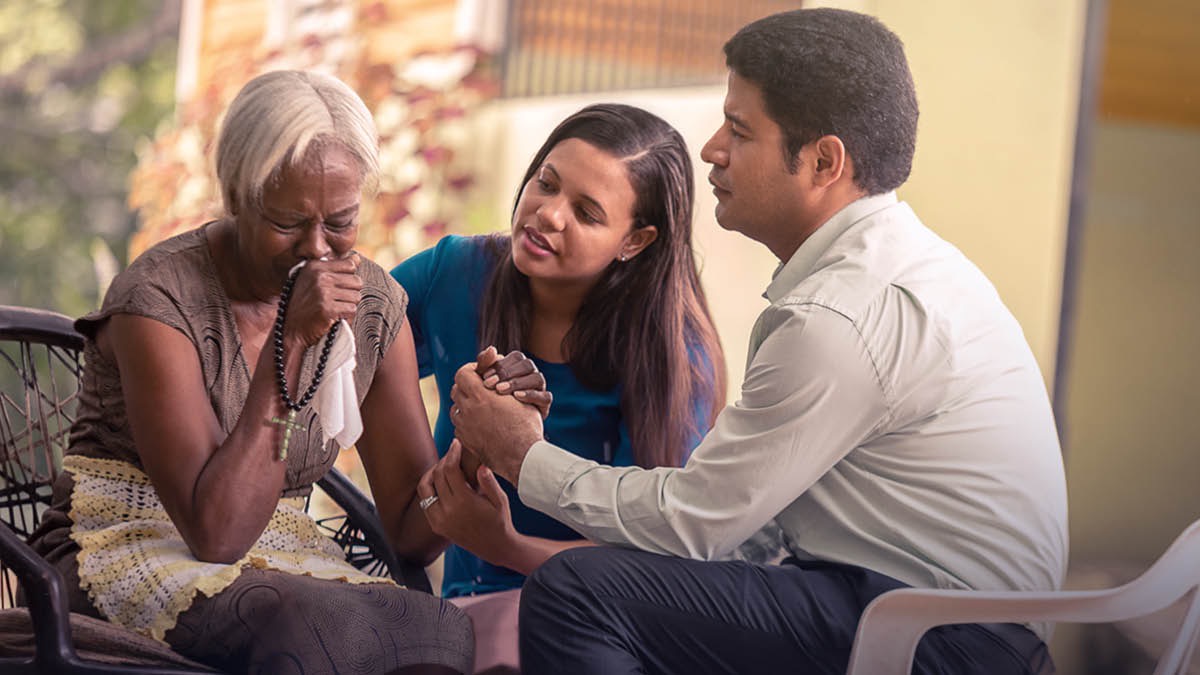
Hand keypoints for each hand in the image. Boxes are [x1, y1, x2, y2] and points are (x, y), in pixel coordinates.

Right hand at [285, 253, 362, 346]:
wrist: (290, 329)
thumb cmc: (303, 304)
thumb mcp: (312, 280)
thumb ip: (335, 268)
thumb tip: (357, 258)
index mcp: (315, 266)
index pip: (350, 265)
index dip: (348, 278)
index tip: (338, 287)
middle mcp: (319, 276)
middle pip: (356, 281)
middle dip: (350, 293)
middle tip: (336, 301)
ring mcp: (323, 292)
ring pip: (356, 296)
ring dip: (348, 305)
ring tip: (334, 308)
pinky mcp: (328, 308)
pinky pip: (352, 309)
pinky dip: (346, 315)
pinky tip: (334, 316)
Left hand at [416, 440, 516, 565]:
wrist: (495, 547)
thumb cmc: (500, 521)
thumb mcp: (500, 500)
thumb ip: (489, 482)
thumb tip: (480, 465)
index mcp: (464, 502)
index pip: (449, 470)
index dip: (452, 453)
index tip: (456, 444)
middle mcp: (448, 511)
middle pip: (437, 476)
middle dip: (443, 461)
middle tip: (452, 453)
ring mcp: (439, 520)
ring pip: (425, 489)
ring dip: (431, 474)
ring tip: (442, 467)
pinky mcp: (436, 526)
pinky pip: (425, 502)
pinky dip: (429, 489)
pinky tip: (439, 483)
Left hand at [450, 360, 542, 483]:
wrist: (523, 457)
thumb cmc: (525, 424)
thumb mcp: (518, 394)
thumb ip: (501, 375)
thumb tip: (491, 353)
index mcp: (480, 394)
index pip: (463, 373)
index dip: (472, 370)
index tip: (482, 374)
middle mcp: (467, 409)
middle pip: (457, 389)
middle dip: (467, 387)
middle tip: (482, 389)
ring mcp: (463, 426)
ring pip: (455, 407)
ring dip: (465, 404)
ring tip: (481, 407)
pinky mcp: (464, 440)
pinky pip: (458, 425)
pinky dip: (466, 421)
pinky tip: (480, 423)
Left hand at [472, 346, 552, 418]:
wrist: (502, 432)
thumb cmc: (491, 404)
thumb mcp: (484, 384)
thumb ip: (484, 365)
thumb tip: (491, 349)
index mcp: (519, 367)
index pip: (515, 357)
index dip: (499, 365)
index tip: (484, 377)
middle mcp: (532, 374)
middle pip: (526, 365)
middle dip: (506, 373)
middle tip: (489, 384)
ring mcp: (540, 389)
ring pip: (537, 378)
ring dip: (517, 383)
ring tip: (500, 390)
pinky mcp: (544, 404)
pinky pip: (545, 396)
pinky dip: (531, 395)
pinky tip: (516, 397)